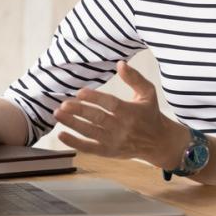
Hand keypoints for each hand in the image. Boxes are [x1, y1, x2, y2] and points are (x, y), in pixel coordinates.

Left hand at [54, 61, 180, 167]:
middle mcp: (122, 128)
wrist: (158, 142)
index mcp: (131, 112)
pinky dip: (74, 142)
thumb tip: (120, 63)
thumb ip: (134, 78)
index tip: (80, 92)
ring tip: (57, 114)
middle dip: (79, 111)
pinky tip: (61, 135)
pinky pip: (89, 148)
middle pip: (98, 119)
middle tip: (63, 104)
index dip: (95, 98)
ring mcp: (115, 141)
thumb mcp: (148, 92)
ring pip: (90, 132)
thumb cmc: (150, 113)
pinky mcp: (109, 152)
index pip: (111, 104)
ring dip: (73, 124)